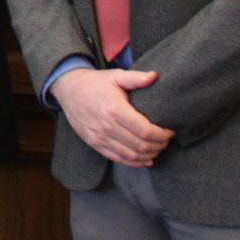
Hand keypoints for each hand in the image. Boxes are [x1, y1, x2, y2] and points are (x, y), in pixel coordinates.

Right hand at [51, 67, 175, 167]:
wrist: (68, 89)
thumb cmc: (95, 83)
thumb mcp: (115, 76)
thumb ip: (136, 77)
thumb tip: (155, 76)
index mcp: (115, 109)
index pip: (145, 131)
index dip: (162, 135)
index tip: (170, 132)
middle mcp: (107, 126)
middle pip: (141, 145)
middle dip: (159, 146)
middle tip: (167, 141)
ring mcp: (99, 137)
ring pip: (131, 155)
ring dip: (149, 155)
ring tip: (158, 149)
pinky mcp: (94, 143)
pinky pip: (118, 159)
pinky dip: (135, 163)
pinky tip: (145, 160)